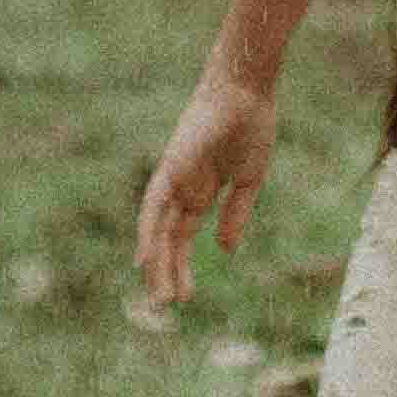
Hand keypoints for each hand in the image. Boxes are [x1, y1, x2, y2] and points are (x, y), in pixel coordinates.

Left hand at [135, 58, 280, 304]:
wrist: (248, 91)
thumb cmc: (251, 127)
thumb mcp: (249, 181)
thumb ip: (236, 214)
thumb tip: (226, 251)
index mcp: (201, 190)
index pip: (183, 236)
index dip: (181, 265)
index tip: (184, 294)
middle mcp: (182, 188)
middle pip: (167, 238)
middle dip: (167, 271)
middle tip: (168, 305)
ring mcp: (174, 178)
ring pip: (158, 229)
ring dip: (157, 262)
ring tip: (159, 296)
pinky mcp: (171, 167)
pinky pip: (154, 205)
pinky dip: (147, 231)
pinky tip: (145, 258)